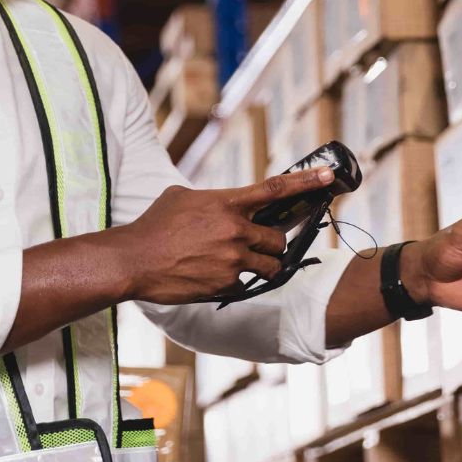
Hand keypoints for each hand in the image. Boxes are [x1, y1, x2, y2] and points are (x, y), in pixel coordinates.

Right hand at [114, 168, 333, 304]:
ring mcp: (233, 259)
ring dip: (260, 265)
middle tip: (256, 245)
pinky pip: (244, 283)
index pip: (275, 189)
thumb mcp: (181, 197)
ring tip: (232, 263)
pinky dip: (232, 281)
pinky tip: (208, 276)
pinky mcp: (227, 284)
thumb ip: (210, 198)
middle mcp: (236, 230)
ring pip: (269, 265)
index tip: (328, 176)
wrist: (133, 261)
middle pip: (278, 239)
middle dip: (272, 243)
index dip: (306, 182)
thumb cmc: (154, 226)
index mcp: (227, 203)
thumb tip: (220, 202)